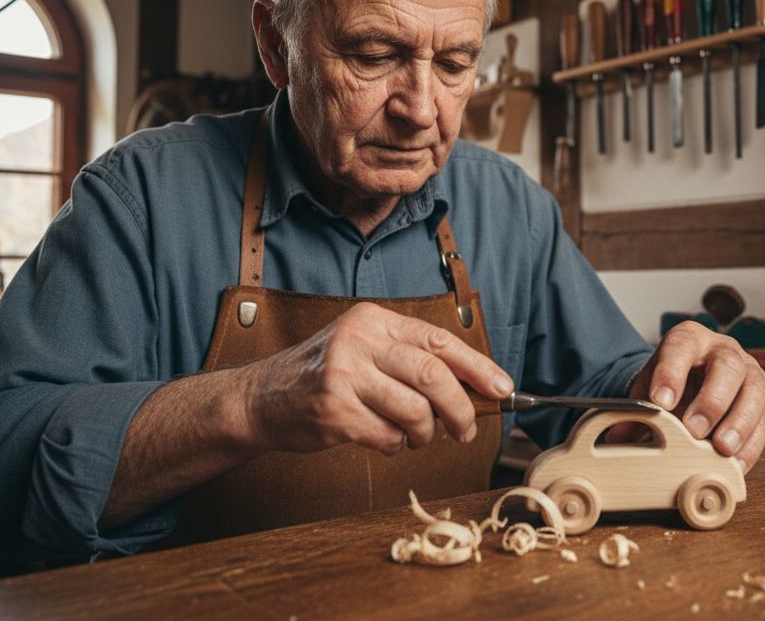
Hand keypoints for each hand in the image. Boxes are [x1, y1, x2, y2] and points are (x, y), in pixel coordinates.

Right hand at [241, 302, 513, 454]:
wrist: (261, 398)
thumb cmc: (325, 375)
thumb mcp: (365, 348)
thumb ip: (411, 359)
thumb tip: (476, 386)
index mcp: (374, 320)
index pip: (439, 341)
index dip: (478, 367)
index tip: (503, 389)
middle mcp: (358, 340)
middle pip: (433, 375)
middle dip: (461, 408)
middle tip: (467, 429)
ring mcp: (343, 374)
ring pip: (414, 410)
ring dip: (425, 433)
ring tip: (417, 436)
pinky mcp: (332, 411)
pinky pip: (387, 436)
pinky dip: (394, 444)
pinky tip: (382, 438)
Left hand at [621, 322, 764, 473]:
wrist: (691, 385)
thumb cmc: (670, 387)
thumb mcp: (649, 391)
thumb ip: (636, 412)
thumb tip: (617, 440)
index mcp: (689, 339)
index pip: (681, 346)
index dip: (671, 373)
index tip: (660, 402)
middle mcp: (724, 349)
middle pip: (727, 366)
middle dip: (712, 400)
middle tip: (695, 430)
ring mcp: (749, 371)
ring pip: (756, 389)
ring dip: (740, 423)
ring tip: (722, 449)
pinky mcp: (764, 399)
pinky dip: (752, 444)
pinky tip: (736, 464)